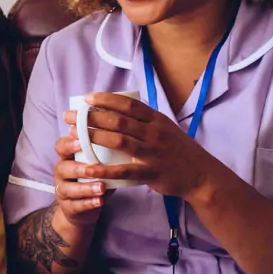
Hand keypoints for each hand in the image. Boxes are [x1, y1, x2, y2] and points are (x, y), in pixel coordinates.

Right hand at [51, 129, 108, 229]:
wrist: (82, 209)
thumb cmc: (92, 180)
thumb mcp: (97, 165)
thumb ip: (104, 155)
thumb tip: (124, 141)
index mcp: (67, 158)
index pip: (61, 147)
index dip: (68, 144)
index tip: (81, 143)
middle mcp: (61, 173)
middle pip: (62, 168)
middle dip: (78, 168)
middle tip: (92, 169)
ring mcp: (62, 191)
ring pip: (68, 189)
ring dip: (85, 188)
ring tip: (102, 188)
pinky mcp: (67, 207)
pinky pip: (75, 205)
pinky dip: (88, 203)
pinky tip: (100, 202)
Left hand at [66, 92, 212, 201]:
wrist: (201, 175)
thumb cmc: (179, 151)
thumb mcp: (166, 128)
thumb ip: (145, 120)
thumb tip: (119, 109)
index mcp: (157, 120)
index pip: (129, 105)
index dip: (106, 100)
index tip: (86, 98)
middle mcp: (154, 133)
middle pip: (119, 121)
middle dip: (91, 117)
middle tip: (71, 116)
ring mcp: (153, 153)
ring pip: (119, 141)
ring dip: (94, 137)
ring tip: (73, 136)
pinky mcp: (151, 173)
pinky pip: (124, 171)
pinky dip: (105, 169)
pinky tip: (88, 168)